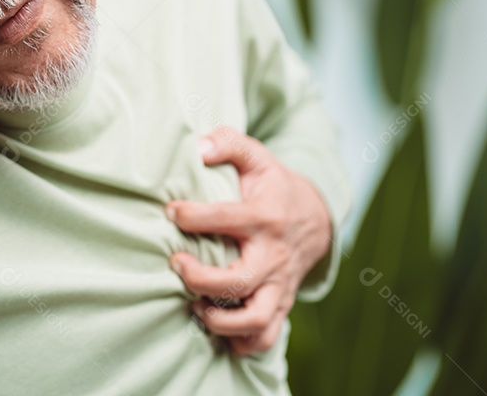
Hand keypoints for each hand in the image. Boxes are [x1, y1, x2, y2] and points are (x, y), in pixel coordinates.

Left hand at [166, 126, 331, 355]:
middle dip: (200, 279)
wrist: (316, 219)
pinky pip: (264, 338)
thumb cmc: (274, 187)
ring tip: (195, 304)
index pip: (224, 218)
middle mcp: (273, 255)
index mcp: (264, 216)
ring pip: (255, 319)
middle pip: (238, 280)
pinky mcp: (280, 305)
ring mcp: (278, 285)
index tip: (170, 211)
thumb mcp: (257, 157)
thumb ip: (229, 143)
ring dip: (219, 320)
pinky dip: (239, 342)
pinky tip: (215, 324)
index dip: (190, 216)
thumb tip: (199, 147)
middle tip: (177, 264)